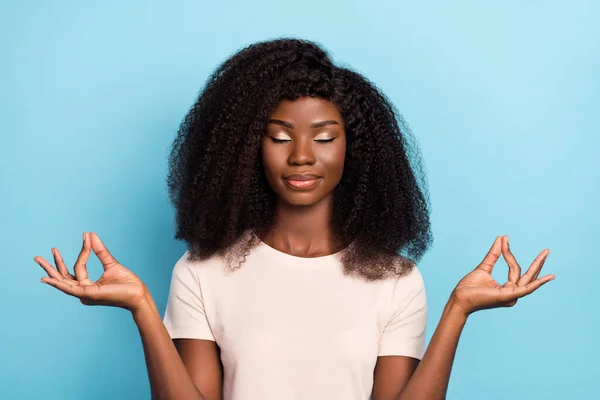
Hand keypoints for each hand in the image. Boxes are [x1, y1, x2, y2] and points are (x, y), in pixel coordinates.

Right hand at [35, 232, 149, 311]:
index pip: (78, 267)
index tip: (86, 235)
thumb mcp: (111, 264)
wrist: (138, 294)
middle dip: (51, 267)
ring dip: (51, 271)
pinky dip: (58, 283)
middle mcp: (84, 292)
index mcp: (88, 286)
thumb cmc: (127, 283)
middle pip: (63, 278)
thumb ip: (100, 251)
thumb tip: (90, 234)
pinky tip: (48, 278)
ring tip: (40, 260)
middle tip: (37, 257)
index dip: (82, 251)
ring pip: (63, 282)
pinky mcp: (89, 295)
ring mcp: (85, 294)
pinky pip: (70, 288)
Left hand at [450, 236, 554, 316]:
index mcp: (507, 289)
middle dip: (538, 263)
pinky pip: (525, 289)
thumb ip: (494, 254)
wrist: (459, 298)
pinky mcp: (507, 296)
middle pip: (528, 276)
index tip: (504, 239)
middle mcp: (512, 294)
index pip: (514, 269)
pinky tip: (547, 277)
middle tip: (547, 250)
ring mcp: (511, 296)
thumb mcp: (484, 267)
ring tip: (545, 252)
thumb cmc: (469, 287)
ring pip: (526, 277)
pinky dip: (536, 283)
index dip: (509, 253)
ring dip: (536, 264)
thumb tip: (501, 238)